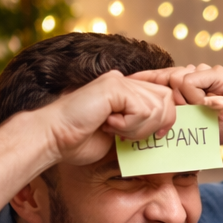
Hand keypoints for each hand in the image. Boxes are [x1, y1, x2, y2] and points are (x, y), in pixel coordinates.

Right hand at [40, 70, 179, 166]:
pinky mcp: (113, 86)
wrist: (55, 138)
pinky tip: (109, 125)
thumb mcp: (121, 134)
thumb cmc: (81, 140)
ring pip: (157, 106)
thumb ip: (142, 126)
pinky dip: (130, 125)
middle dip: (156, 125)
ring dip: (140, 128)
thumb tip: (168, 131)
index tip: (156, 136)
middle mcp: (124, 81)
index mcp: (126, 91)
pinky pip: (143, 110)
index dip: (167, 118)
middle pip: (167, 99)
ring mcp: (118, 81)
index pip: (165, 97)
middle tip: (129, 136)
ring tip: (116, 130)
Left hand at [128, 64, 222, 142]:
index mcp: (183, 87)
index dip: (140, 83)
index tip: (124, 88)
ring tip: (197, 114)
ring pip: (175, 79)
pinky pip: (193, 81)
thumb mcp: (196, 129)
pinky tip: (209, 108)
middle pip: (162, 79)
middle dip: (159, 99)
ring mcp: (203, 73)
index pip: (156, 80)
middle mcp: (191, 75)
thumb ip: (178, 128)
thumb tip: (151, 144)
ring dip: (181, 100)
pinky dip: (196, 95)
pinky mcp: (216, 74)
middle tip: (167, 118)